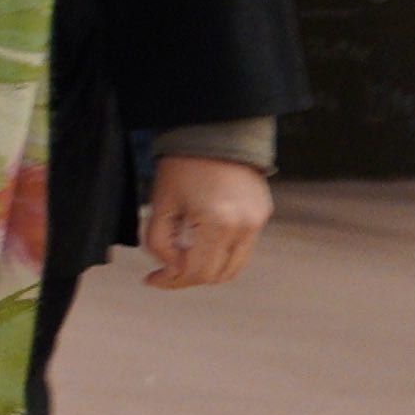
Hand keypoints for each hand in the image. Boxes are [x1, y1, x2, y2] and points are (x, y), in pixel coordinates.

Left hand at [142, 153, 270, 289]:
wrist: (215, 132)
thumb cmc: (182, 166)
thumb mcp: (161, 205)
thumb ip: (160, 243)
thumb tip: (172, 269)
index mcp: (218, 223)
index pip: (196, 272)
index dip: (171, 281)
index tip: (151, 279)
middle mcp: (244, 226)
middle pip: (216, 275)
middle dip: (187, 278)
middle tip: (163, 272)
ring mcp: (258, 221)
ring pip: (233, 267)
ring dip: (207, 270)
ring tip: (181, 260)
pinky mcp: (263, 214)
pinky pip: (242, 249)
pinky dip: (221, 254)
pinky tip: (199, 244)